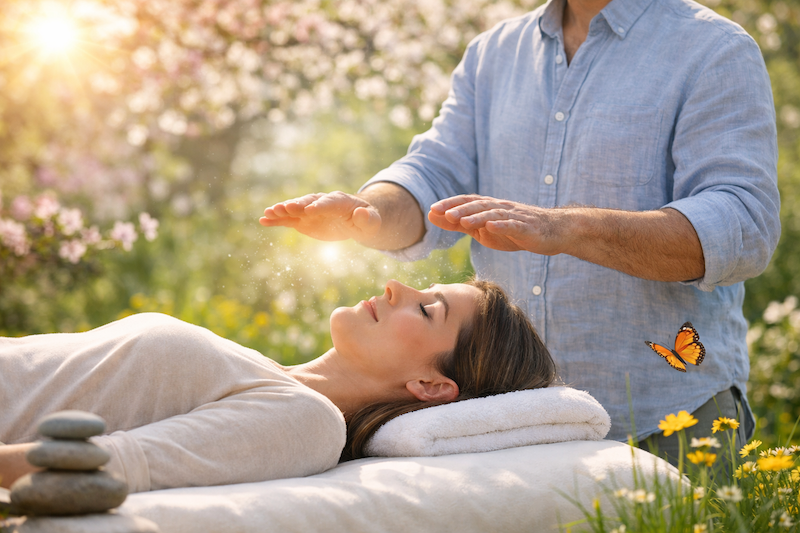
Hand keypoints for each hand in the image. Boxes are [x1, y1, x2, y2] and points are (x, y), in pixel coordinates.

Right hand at [260, 191, 380, 241]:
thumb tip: (361, 214)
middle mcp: (322, 202)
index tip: (309, 211)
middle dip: (297, 205)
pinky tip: (263, 221)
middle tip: (285, 208)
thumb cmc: (367, 221)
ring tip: (269, 212)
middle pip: (308, 202)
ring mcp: (310, 211)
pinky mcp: (303, 220)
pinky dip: (277, 220)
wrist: (356, 220)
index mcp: (341, 201)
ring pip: (295, 209)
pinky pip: (288, 219)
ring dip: (282, 210)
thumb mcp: (372, 222)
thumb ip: (368, 219)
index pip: (329, 203)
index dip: (319, 206)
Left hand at [428, 195, 564, 254]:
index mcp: (489, 208)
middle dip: (458, 209)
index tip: (432, 209)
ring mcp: (514, 217)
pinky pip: (513, 225)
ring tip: (461, 222)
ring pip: (493, 214)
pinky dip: (501, 225)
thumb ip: (459, 225)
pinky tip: (491, 227)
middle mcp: (500, 208)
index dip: (450, 204)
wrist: (551, 232)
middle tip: (441, 213)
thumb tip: (433, 217)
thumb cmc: (514, 231)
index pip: (467, 202)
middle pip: (477, 206)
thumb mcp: (483, 230)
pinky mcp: (526, 228)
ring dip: (476, 217)